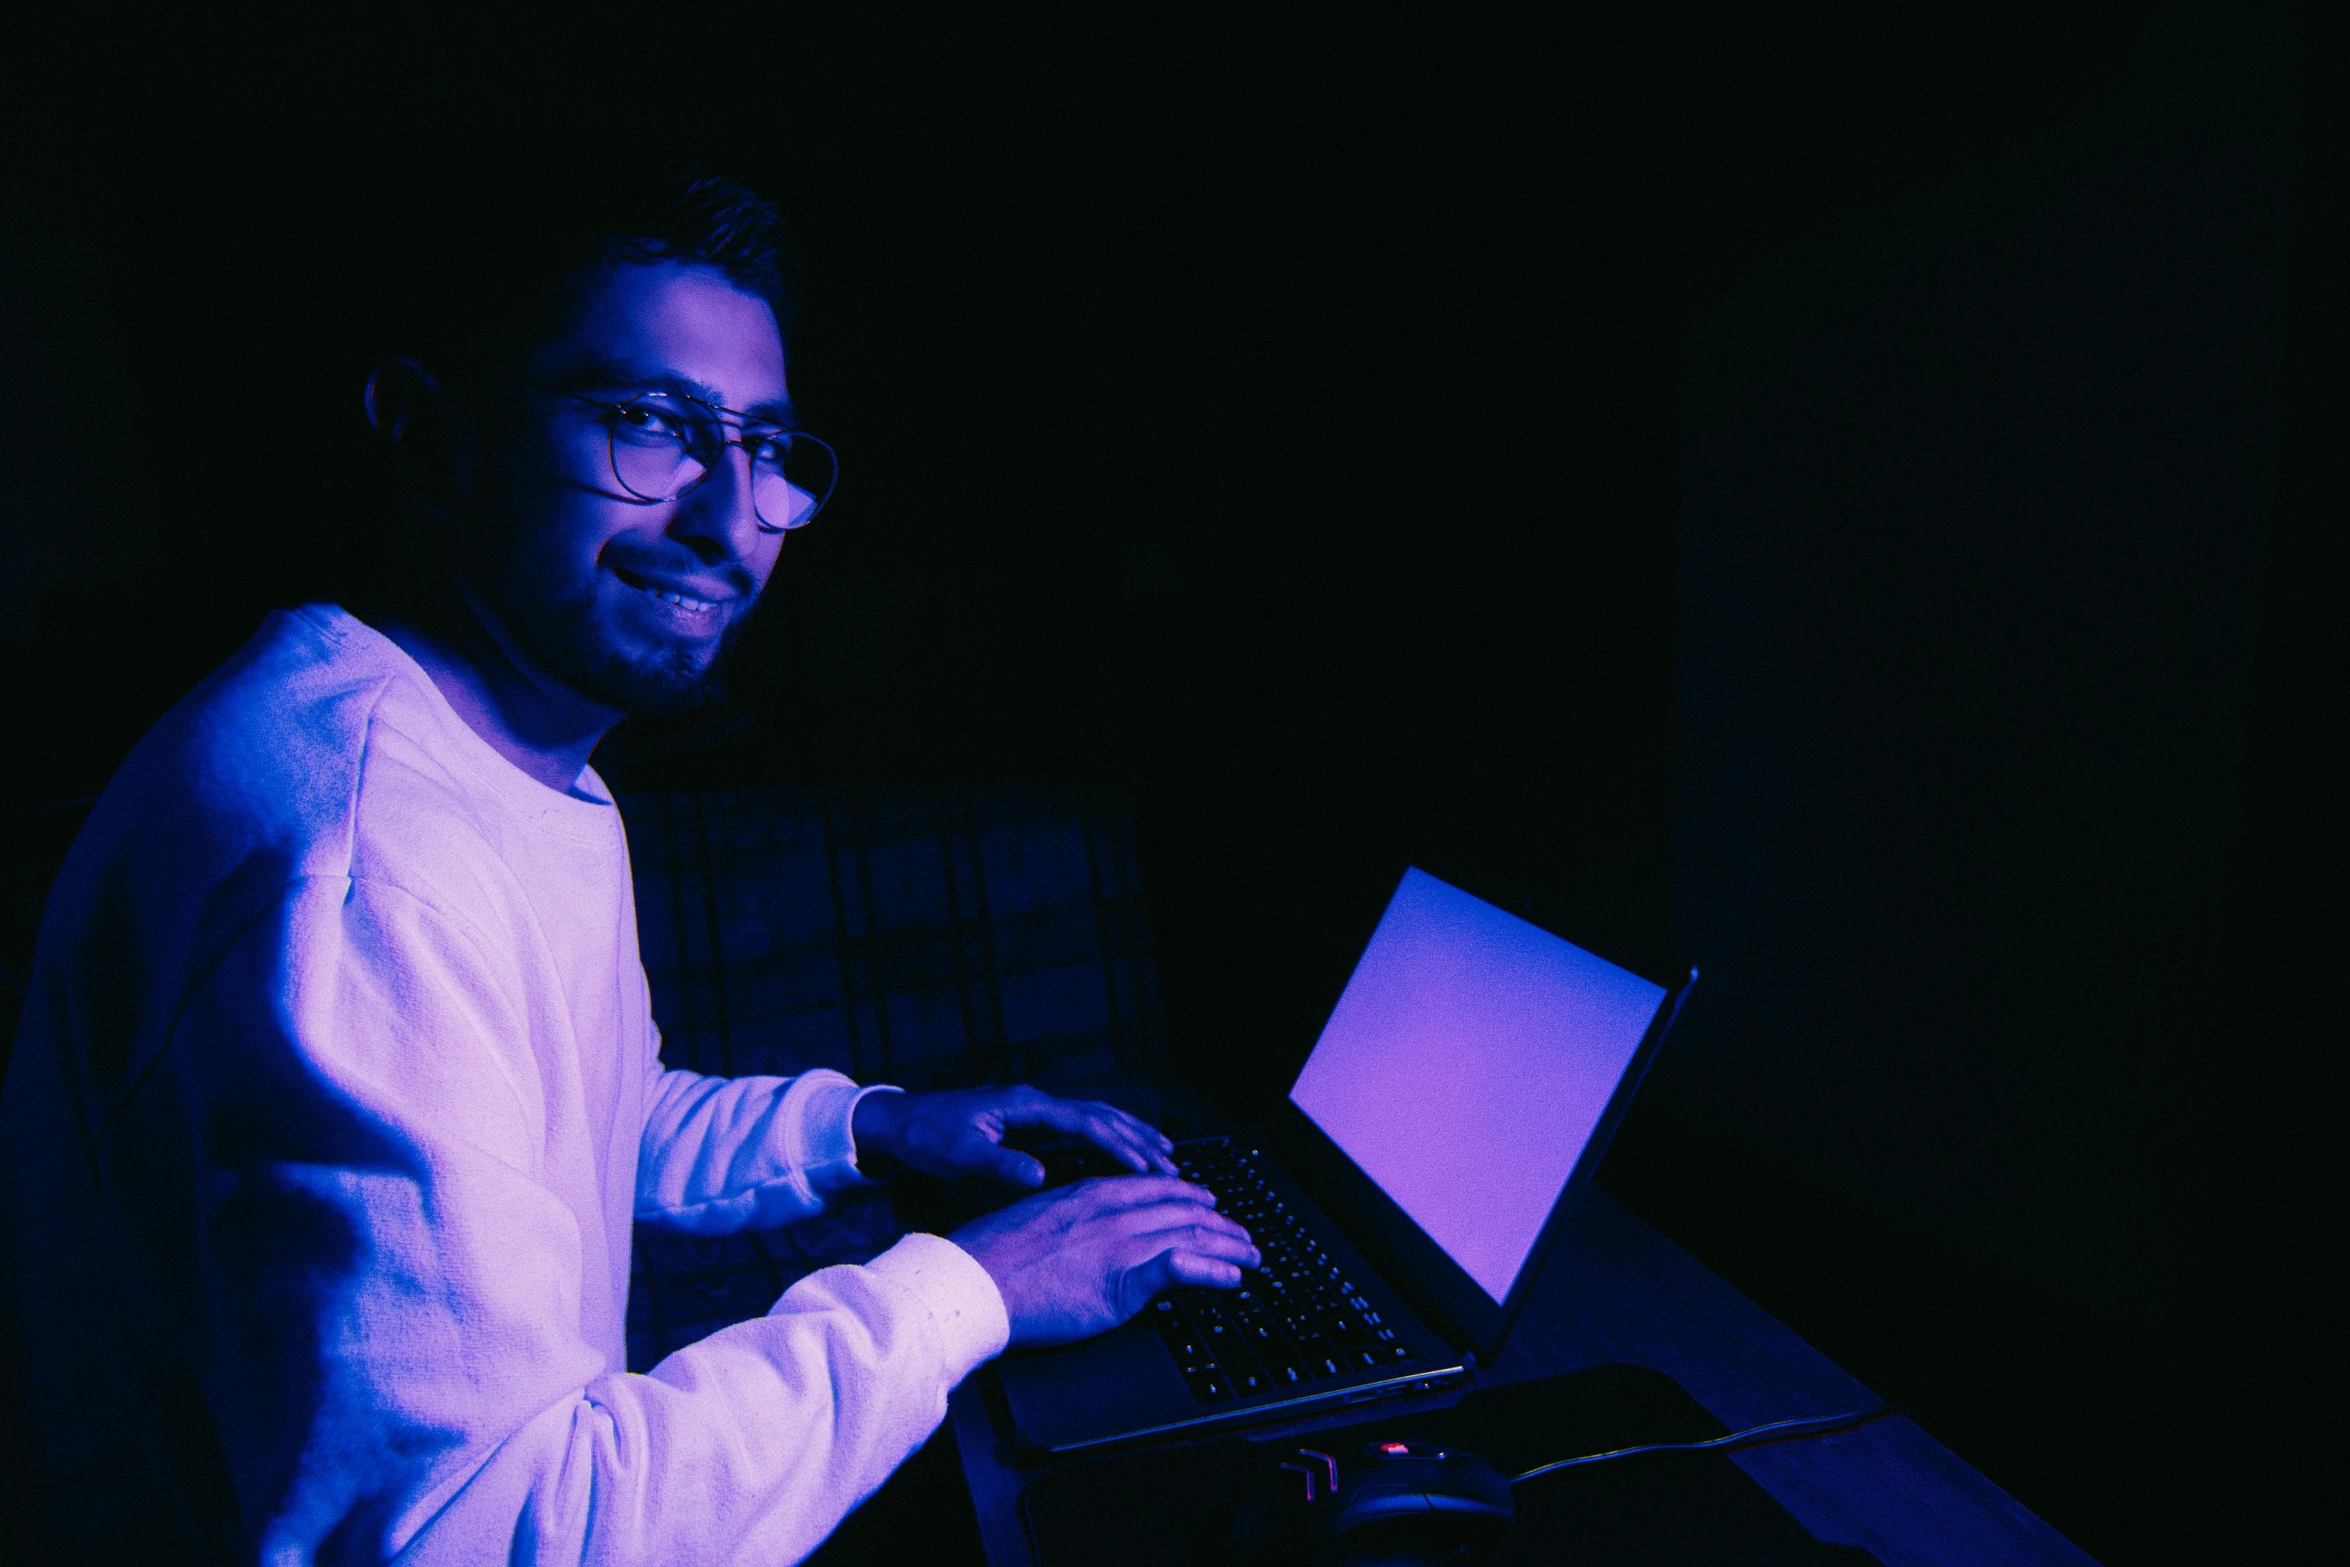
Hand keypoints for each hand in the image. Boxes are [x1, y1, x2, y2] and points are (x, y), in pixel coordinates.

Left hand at [851, 1083, 1176, 1187]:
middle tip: (1173, 1167)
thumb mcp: (958, 1154)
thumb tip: (1040, 1176)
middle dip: (1138, 1139)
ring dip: (1130, 1135)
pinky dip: (1109, 1137)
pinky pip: (1081, 1126)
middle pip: (1101, 1115)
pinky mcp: (1030, 1122)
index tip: (1147, 1167)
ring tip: (1164, 1156)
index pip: (1085, 1122)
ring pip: (1096, 1117)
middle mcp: (1035, 1102)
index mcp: (1025, 1105)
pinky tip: (1122, 1153)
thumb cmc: (927, 1136)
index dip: (1119, 1145)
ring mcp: (1034, 1109)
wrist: (900, 1121)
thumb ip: (999, 1164)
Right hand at [948, 1175, 1258, 1345]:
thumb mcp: (1040, 1220)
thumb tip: (1090, 1233)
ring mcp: (1121, 1241)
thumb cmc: (994, 1257)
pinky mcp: (1125, 1276)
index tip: (1210, 1202)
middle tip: (1244, 1234)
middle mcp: (1113, 1209)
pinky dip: (1215, 1270)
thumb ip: (1075, 1221)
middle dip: (1221, 1222)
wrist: (976, 1280)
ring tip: (1251, 1256)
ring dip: (1230, 1245)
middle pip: (1184, 1209)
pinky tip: (1233, 1276)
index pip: (1157, 1187)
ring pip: (1192, 1232)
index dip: (1191, 1195)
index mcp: (1092, 1192)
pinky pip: (1185, 1267)